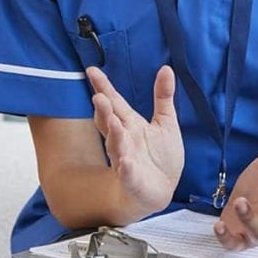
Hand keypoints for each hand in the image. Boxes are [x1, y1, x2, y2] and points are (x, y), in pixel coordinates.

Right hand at [87, 65, 183, 217]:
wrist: (161, 190)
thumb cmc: (160, 156)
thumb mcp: (166, 121)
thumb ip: (163, 96)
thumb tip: (166, 68)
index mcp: (130, 124)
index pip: (115, 102)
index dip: (104, 87)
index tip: (92, 70)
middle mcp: (124, 139)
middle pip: (110, 122)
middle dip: (104, 110)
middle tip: (99, 96)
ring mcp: (126, 159)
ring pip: (116, 145)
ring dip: (113, 134)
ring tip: (112, 121)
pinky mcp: (133, 179)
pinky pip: (127, 173)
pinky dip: (125, 167)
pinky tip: (125, 161)